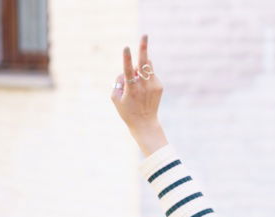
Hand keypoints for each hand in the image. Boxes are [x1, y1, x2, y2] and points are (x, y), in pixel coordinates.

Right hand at [110, 34, 167, 155]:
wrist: (145, 123)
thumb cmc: (126, 110)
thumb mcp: (115, 98)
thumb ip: (118, 82)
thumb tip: (126, 71)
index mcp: (131, 89)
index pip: (127, 70)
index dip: (126, 58)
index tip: (126, 48)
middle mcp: (143, 86)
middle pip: (143, 63)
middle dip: (143, 47)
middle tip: (145, 35)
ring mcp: (153, 85)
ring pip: (147, 66)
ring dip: (141, 66)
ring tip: (137, 79)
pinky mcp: (159, 86)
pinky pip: (151, 74)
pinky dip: (146, 77)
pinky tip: (144, 90)